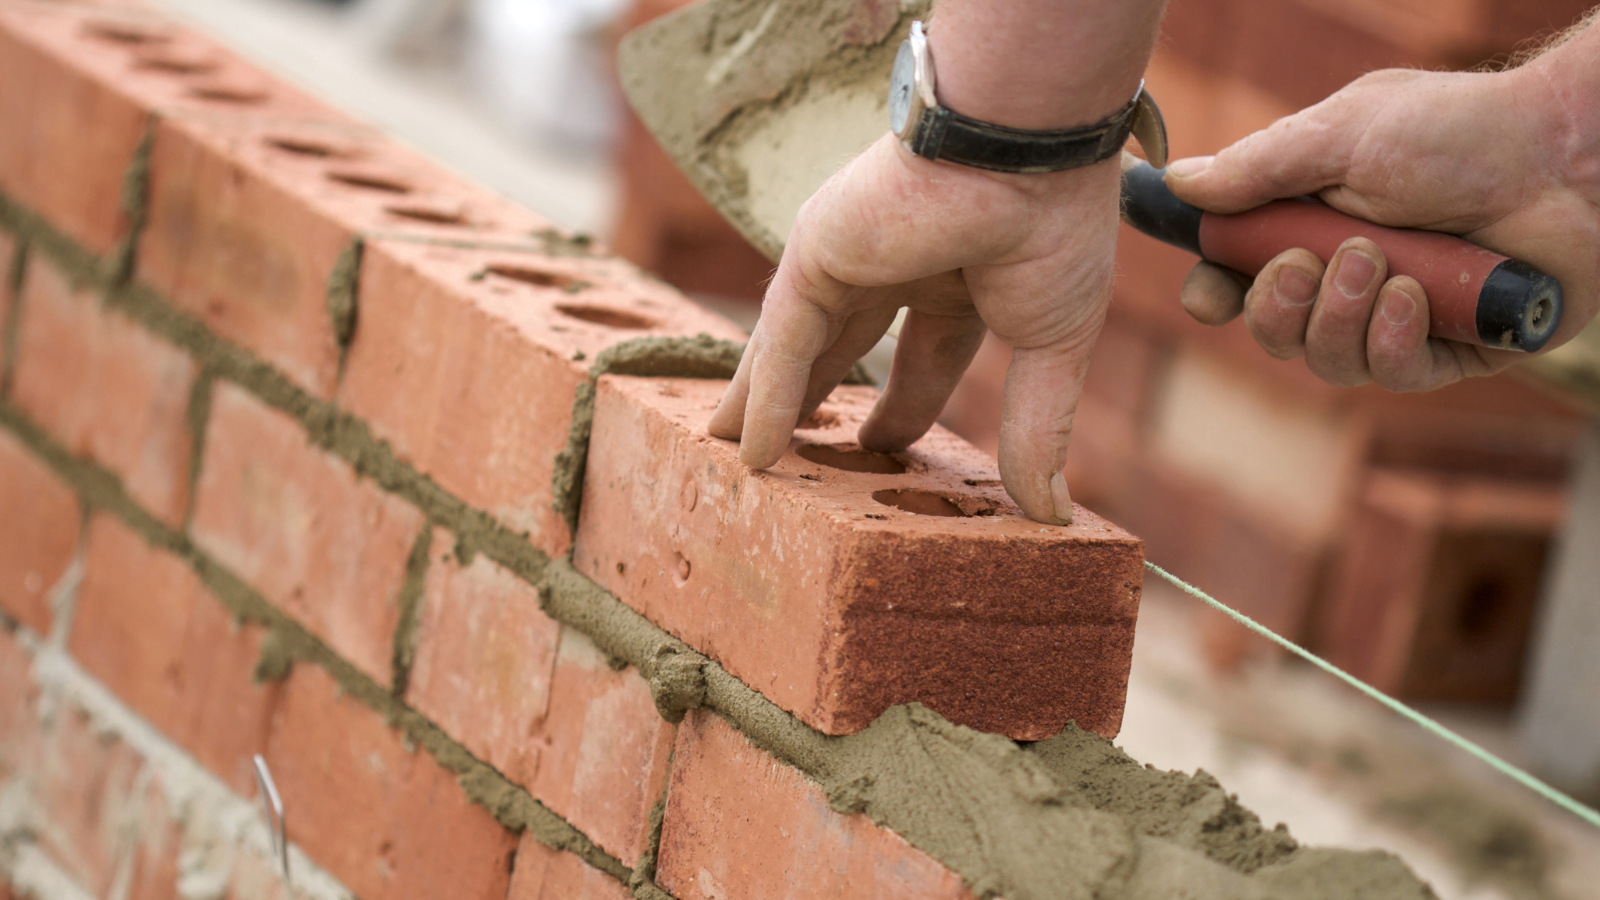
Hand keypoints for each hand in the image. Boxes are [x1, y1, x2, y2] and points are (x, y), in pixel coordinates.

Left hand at [708, 134, 1124, 523]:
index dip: (902, 410)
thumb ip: (1038, 428)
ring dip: (763, 403)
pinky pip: (783, 341)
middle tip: (785, 454)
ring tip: (731, 455)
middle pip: (839, 351)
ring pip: (796, 347)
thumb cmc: (1055, 229)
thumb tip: (1053, 513)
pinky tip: (751, 451)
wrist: (1026, 153)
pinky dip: (766, 398)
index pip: (923, 358)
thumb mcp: (1053, 345)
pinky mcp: (814, 255)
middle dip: (811, 402)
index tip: (881, 452)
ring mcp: (849, 258)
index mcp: (957, 280)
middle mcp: (895, 266)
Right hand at [1166, 59, 1599, 390]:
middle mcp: (1352, 276)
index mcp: (1314, 224)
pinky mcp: (1455, 351)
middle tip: (1302, 263)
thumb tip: (1180, 184)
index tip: (1208, 296)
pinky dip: (1394, 340)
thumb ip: (1256, 168)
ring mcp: (1402, 318)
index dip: (1216, 294)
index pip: (1241, 277)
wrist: (1564, 155)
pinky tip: (1414, 296)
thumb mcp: (1340, 137)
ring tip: (1377, 263)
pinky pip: (1395, 376)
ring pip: (1328, 362)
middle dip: (1277, 308)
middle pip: (1275, 332)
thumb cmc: (1458, 131)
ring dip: (1338, 318)